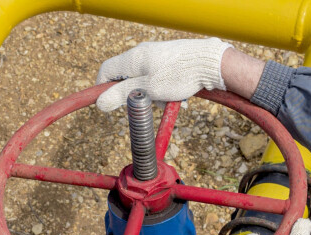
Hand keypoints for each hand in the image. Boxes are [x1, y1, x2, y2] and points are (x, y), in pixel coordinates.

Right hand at [95, 38, 232, 111]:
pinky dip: (166, 91)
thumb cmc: (179, 74)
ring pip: (147, 82)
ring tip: (170, 102)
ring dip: (155, 96)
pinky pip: (161, 79)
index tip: (108, 103)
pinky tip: (179, 99)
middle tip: (149, 104)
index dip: (103, 88)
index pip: (107, 70)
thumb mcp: (148, 90)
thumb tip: (100, 103)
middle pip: (128, 78)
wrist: (210, 62)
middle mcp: (143, 54)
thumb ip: (123, 95)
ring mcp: (157, 56)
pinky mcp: (170, 61)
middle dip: (137, 95)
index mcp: (133, 58)